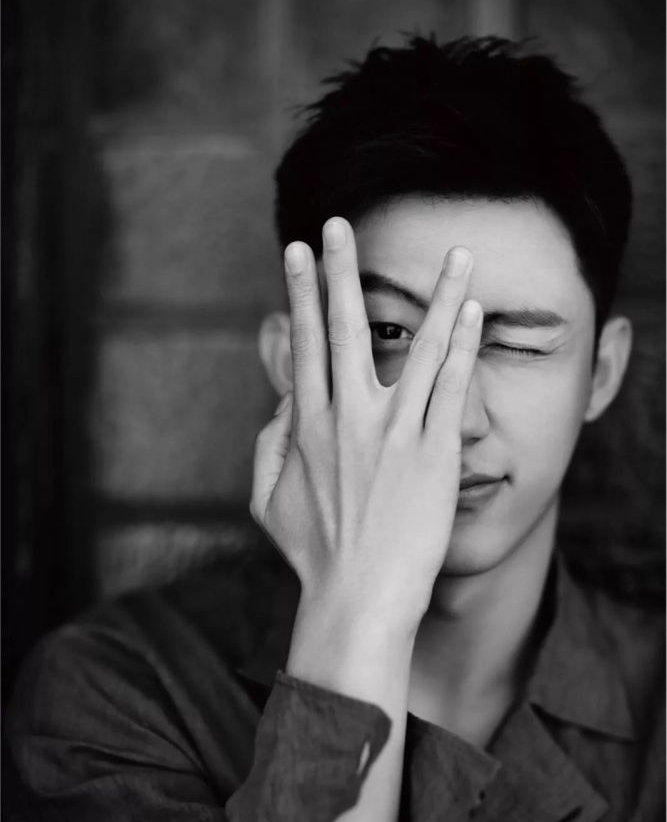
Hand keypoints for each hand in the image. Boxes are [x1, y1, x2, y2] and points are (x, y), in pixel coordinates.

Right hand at [251, 216, 481, 638]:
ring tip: (456, 252)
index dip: (301, 292)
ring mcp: (395, 431)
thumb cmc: (312, 554)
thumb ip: (267, 442)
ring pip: (417, 345)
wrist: (358, 597)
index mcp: (306, 424)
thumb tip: (281, 402)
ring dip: (437, 293)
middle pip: (346, 327)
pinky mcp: (434, 452)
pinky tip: (473, 310)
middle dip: (339, 269)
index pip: (304, 342)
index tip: (297, 251)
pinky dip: (463, 344)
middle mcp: (348, 416)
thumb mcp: (265, 498)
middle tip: (338, 223)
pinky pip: (452, 386)